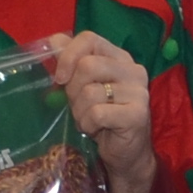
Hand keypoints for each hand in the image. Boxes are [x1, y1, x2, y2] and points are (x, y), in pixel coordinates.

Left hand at [48, 31, 159, 192]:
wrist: (126, 154)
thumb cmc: (102, 117)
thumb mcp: (84, 86)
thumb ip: (72, 62)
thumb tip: (53, 40)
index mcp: (119, 58)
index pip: (90, 39)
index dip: (68, 55)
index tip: (59, 77)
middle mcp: (133, 70)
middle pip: (88, 65)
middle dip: (73, 90)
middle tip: (78, 105)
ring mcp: (138, 92)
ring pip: (90, 92)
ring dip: (80, 111)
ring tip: (88, 120)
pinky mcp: (137, 114)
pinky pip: (97, 113)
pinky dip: (88, 124)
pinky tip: (96, 130)